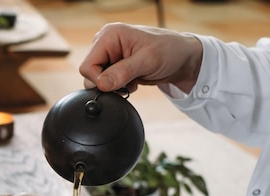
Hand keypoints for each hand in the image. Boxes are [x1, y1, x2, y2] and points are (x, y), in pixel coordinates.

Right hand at [79, 23, 202, 93]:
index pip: (87, 66)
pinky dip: (118, 86)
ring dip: (114, 86)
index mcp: (109, 35)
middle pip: (90, 74)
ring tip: (132, 79)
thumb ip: (122, 72)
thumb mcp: (147, 61)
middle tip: (129, 80)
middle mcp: (105, 43)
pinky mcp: (114, 65)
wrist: (182, 59)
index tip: (119, 83)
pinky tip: (132, 80)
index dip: (99, 79)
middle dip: (108, 83)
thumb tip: (102, 84)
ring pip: (97, 80)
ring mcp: (109, 55)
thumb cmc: (169, 50)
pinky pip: (106, 82)